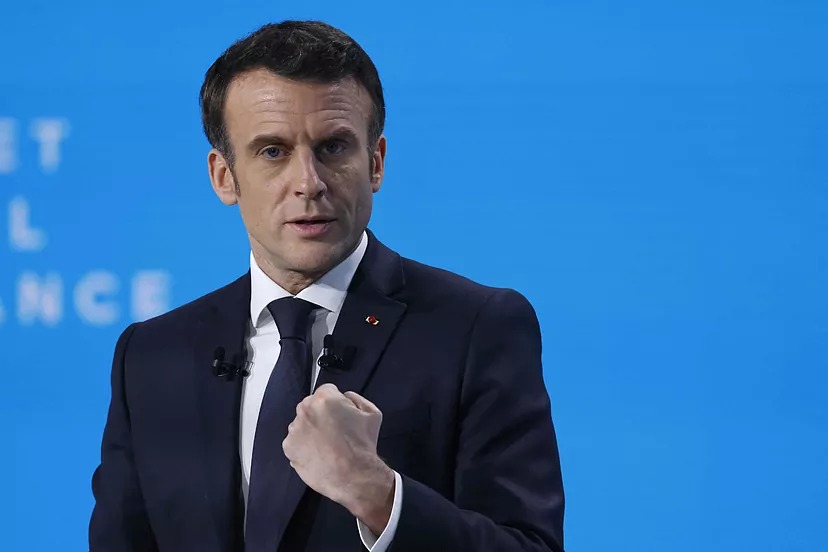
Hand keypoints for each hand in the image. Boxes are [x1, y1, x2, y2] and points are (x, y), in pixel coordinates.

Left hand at [283, 383, 394, 534]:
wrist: (353, 476)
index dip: (337, 403)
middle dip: (321, 414)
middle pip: (311, 405)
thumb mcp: (372, 413)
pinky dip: (304, 446)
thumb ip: (356, 398)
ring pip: (302, 423)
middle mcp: (306, 410)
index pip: (327, 391)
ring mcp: (295, 429)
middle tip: (334, 431)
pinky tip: (318, 454)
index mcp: (325, 398)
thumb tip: (345, 397)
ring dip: (311, 430)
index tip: (341, 415)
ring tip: (326, 445)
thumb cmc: (362, 446)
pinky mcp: (289, 447)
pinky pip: (295, 441)